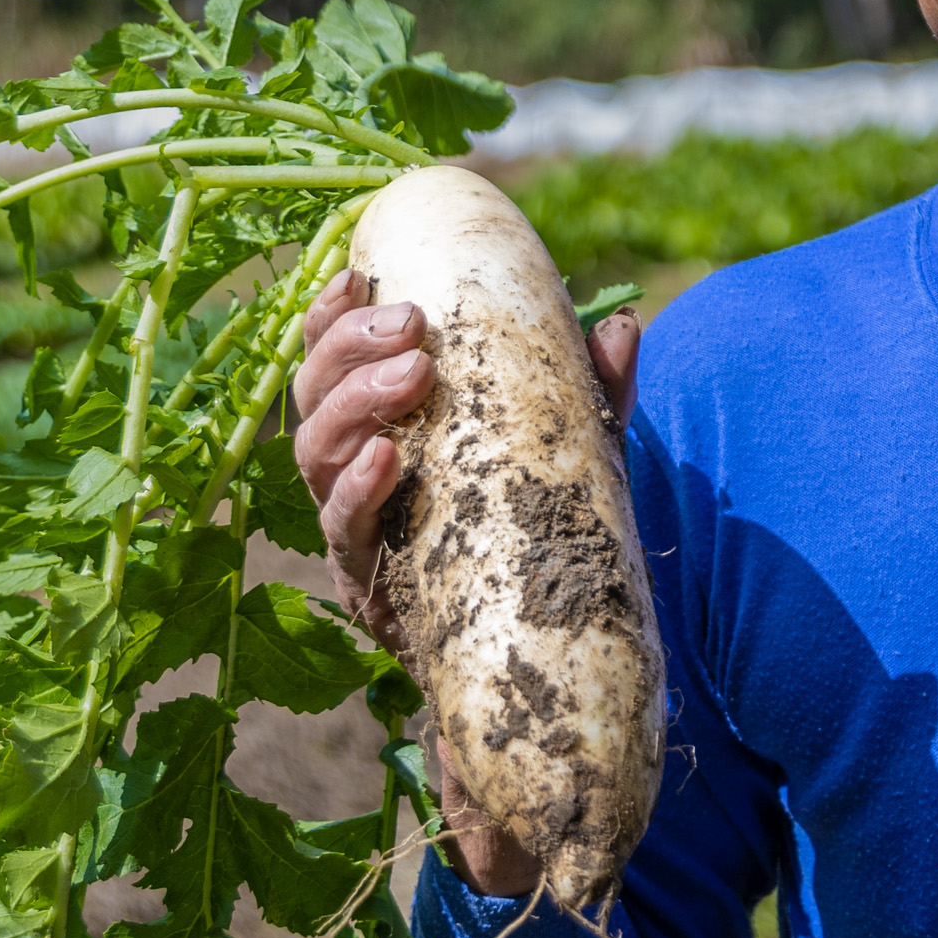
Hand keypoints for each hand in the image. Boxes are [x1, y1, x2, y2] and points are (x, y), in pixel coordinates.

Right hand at [291, 271, 641, 893]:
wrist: (538, 662)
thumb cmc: (539, 534)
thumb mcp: (569, 454)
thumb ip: (589, 393)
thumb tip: (623, 325)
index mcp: (382, 430)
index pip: (334, 363)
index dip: (331, 319)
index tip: (359, 276)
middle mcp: (353, 481)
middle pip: (314, 403)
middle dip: (349, 352)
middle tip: (410, 326)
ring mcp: (357, 537)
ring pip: (316, 461)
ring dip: (354, 407)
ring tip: (411, 373)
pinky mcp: (373, 590)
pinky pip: (347, 537)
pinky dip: (361, 493)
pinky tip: (390, 462)